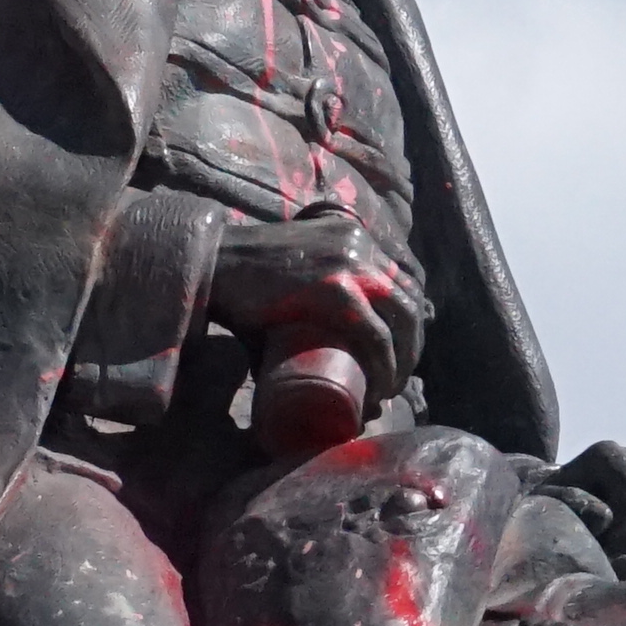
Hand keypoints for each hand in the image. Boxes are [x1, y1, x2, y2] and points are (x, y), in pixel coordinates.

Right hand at [193, 213, 425, 399]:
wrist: (214, 266)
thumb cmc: (247, 277)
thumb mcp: (297, 265)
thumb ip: (319, 282)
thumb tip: (329, 327)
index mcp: (355, 236)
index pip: (404, 278)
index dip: (410, 319)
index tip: (398, 350)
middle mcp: (360, 245)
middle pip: (409, 300)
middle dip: (411, 345)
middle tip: (395, 378)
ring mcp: (350, 264)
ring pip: (401, 318)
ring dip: (404, 360)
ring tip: (388, 389)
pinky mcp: (335, 290)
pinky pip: (376, 334)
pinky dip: (385, 365)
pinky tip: (383, 386)